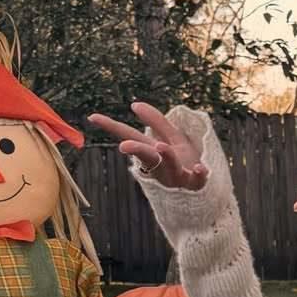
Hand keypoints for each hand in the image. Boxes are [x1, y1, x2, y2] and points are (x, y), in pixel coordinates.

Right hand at [87, 101, 207, 190]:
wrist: (203, 192)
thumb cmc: (184, 162)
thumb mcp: (172, 138)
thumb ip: (156, 122)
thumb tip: (135, 104)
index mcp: (153, 152)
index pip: (130, 137)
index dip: (111, 127)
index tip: (93, 116)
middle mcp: (161, 165)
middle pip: (146, 155)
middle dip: (136, 150)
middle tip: (124, 147)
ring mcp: (177, 176)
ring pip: (170, 168)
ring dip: (166, 157)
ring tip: (161, 147)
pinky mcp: (195, 184)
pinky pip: (198, 180)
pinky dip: (200, 175)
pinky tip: (202, 168)